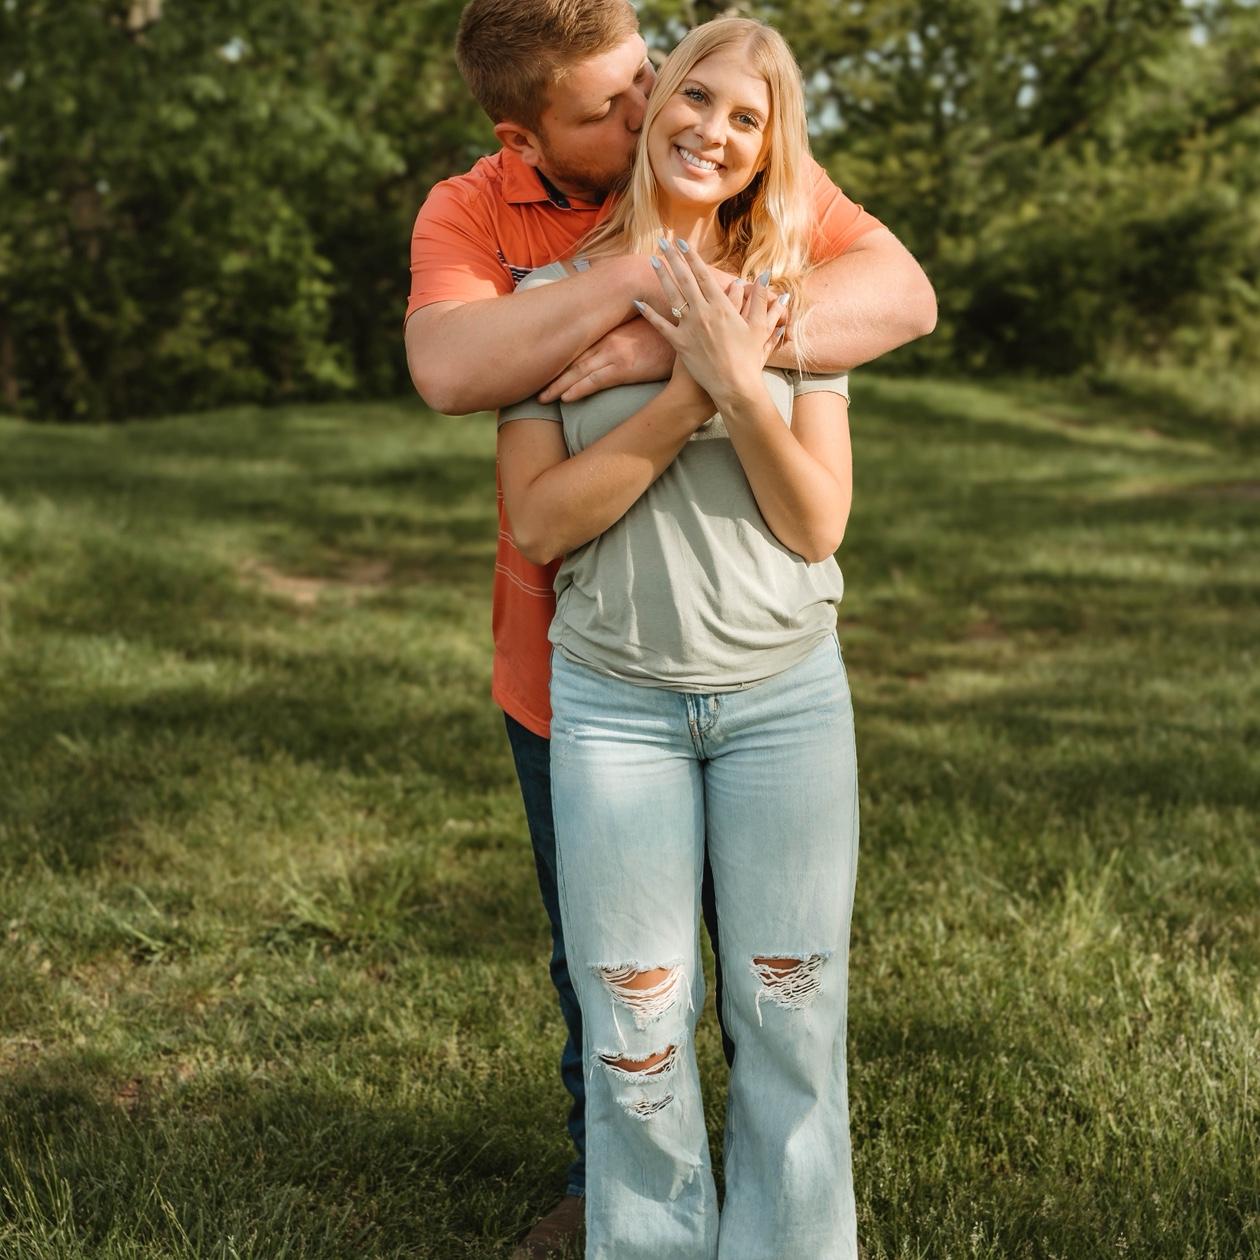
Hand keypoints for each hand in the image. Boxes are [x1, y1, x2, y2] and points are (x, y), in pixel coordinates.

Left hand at [539, 319, 675, 402]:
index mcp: (610, 331)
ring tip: (540, 399)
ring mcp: (615, 352)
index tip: (538, 368)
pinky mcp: (627, 366)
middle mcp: (608, 339)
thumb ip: (628, 334)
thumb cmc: (671, 331)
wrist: (692, 333)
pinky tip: (565, 399)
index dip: (556, 357)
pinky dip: (578, 389)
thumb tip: (621, 345)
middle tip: (527, 386)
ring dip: (558, 386)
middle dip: (549, 373)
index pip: (576, 345)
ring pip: (578, 371)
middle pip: (571, 358)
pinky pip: (597, 380)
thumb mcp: (644, 326)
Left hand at [633, 240, 787, 409]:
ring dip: (661, 276)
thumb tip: (764, 277)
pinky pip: (661, 326)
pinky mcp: (680, 344)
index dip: (692, 257)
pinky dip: (649, 313)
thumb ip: (761, 300)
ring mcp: (689, 328)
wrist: (734, 386)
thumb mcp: (759, 327)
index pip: (703, 275)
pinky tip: (638, 301)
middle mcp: (703, 313)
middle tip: (662, 242)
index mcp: (722, 307)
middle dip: (673, 258)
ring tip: (653, 260)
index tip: (682, 242)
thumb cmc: (749, 359)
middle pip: (685, 280)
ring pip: (672, 297)